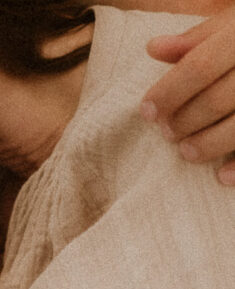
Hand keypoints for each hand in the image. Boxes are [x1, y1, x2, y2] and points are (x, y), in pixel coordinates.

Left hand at [141, 6, 234, 182]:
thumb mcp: (230, 26)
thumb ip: (197, 40)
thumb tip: (154, 48)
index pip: (199, 67)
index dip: (169, 92)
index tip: (147, 111)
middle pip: (216, 101)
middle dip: (185, 121)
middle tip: (167, 133)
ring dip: (207, 145)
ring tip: (187, 152)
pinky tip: (220, 176)